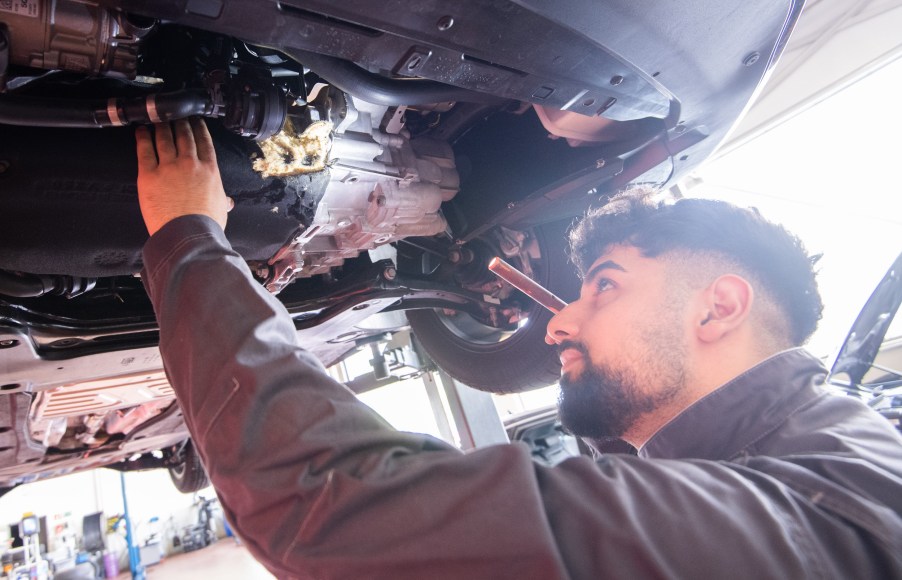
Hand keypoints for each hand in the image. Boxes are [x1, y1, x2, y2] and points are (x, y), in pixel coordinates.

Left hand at [136, 118, 232, 235]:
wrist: (188, 235)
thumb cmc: (206, 226)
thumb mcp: (220, 209)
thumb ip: (223, 201)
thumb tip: (229, 203)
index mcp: (210, 170)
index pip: (204, 142)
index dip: (199, 128)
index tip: (195, 120)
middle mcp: (190, 164)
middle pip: (184, 136)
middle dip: (180, 122)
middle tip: (176, 114)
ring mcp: (169, 167)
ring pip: (164, 138)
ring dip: (161, 126)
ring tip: (158, 118)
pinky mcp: (149, 175)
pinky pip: (144, 150)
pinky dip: (143, 137)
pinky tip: (141, 130)